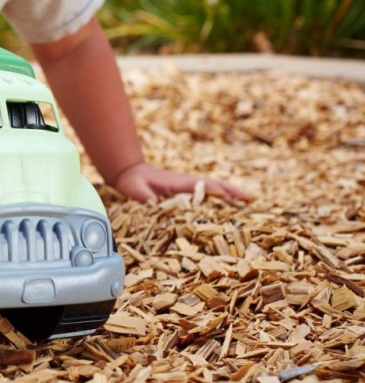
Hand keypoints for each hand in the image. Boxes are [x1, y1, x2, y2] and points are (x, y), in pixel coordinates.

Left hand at [112, 162, 251, 203]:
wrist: (130, 173)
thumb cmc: (133, 182)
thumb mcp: (135, 189)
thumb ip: (143, 196)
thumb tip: (152, 203)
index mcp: (179, 182)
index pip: (203, 186)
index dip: (219, 191)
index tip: (235, 197)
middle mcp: (188, 183)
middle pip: (215, 186)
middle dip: (233, 192)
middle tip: (253, 200)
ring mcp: (188, 187)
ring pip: (214, 190)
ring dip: (230, 195)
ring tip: (249, 205)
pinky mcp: (186, 192)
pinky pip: (206, 195)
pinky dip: (220, 199)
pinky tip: (229, 209)